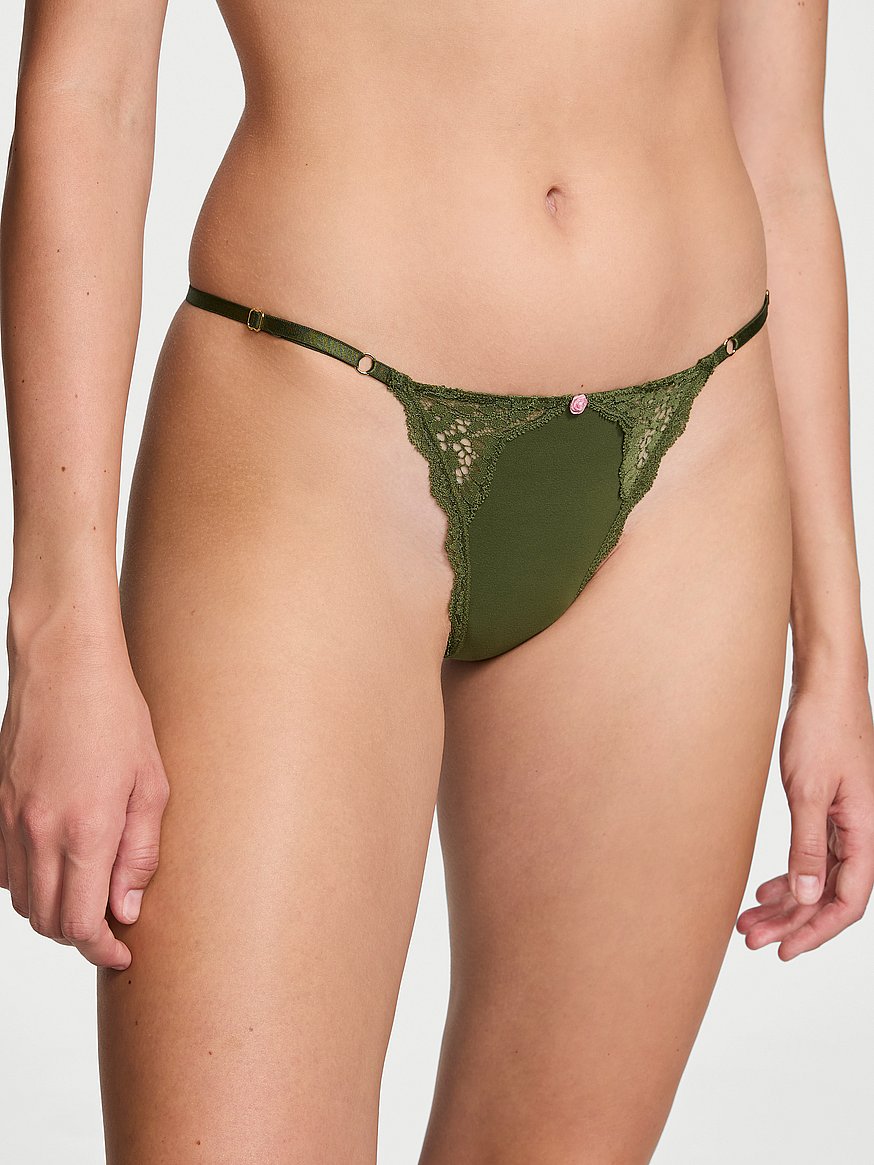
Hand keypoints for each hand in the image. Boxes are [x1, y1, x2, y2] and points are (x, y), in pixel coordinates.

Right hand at [0, 619, 169, 970]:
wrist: (63, 665)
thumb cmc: (115, 713)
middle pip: (49, 921)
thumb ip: (139, 852)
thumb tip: (126, 907)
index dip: (103, 949)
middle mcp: (39, 832)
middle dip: (81, 936)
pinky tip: (57, 865)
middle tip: (112, 927)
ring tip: (89, 897)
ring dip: (54, 911)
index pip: (81, 923)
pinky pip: (5, 869)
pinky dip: (28, 883)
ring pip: (23, 900)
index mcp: (85, 829)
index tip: (123, 953)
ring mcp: (10, 820)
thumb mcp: (151, 782)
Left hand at [736, 675, 873, 958]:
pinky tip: (764, 889)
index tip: (784, 950)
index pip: (848, 901)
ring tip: (749, 920)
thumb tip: (805, 895)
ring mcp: (846, 822)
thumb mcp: (809, 790)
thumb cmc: (823, 728)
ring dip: (786, 903)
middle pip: (829, 895)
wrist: (826, 686)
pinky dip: (789, 875)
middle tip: (751, 939)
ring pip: (818, 877)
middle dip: (792, 923)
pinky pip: (813, 855)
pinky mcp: (829, 809)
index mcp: (866, 832)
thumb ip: (808, 844)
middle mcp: (861, 833)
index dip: (817, 931)